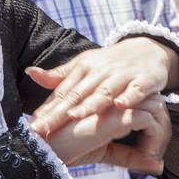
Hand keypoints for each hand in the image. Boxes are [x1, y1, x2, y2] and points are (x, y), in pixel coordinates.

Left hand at [27, 37, 178, 135]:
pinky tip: (121, 106)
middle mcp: (100, 71)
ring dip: (91, 104)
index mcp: (83, 68)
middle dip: (60, 113)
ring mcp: (123, 75)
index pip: (63, 93)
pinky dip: (130, 97)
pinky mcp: (145, 80)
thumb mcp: (83, 66)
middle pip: (78, 95)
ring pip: (105, 91)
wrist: (147, 49)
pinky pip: (137, 90)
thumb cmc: (109, 63)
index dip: (47, 110)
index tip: (33, 126)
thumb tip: (30, 73)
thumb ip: (59, 75)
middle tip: (44, 129)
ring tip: (75, 116)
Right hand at [42, 94, 170, 174]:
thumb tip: (159, 166)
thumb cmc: (71, 149)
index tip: (150, 147)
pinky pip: (149, 121)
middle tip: (155, 151)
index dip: (153, 121)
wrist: (47, 150)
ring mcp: (115, 104)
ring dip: (160, 132)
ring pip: (155, 107)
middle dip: (162, 125)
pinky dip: (154, 137)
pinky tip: (149, 155)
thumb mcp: (107, 152)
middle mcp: (113, 97)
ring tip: (152, 153)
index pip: (143, 100)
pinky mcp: (116, 116)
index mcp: (108, 99)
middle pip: (153, 100)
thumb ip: (130, 155)